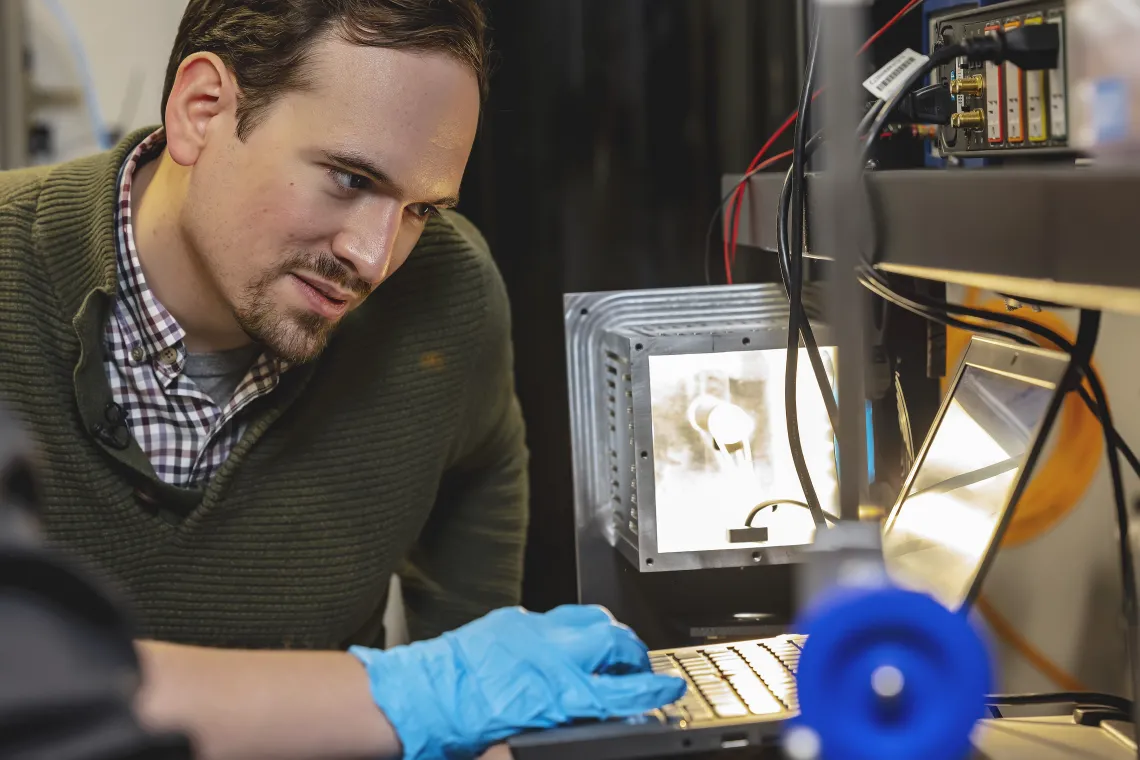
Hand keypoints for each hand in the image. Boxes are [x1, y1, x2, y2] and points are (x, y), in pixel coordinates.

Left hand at [349, 605, 685, 759]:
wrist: (420, 697)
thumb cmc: (464, 727)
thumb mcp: (525, 735)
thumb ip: (567, 719)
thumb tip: (589, 711)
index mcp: (560, 693)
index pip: (624, 689)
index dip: (654, 689)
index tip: (670, 689)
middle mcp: (552, 655)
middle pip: (615, 639)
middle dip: (633, 653)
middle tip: (637, 670)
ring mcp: (533, 631)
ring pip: (588, 618)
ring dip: (604, 634)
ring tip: (604, 653)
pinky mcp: (512, 619)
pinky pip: (553, 619)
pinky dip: (566, 631)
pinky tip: (557, 648)